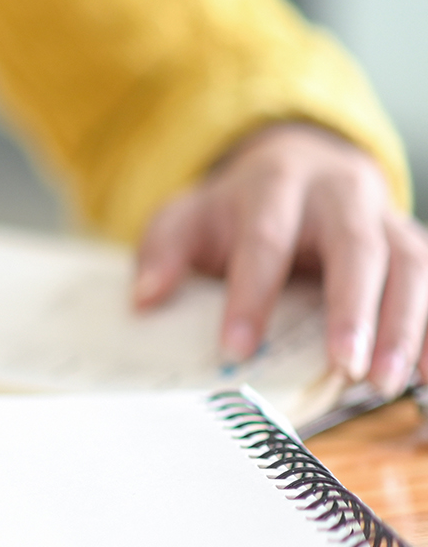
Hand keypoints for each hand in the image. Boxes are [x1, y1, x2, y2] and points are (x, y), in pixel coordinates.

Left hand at [134, 122, 427, 396]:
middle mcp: (340, 196)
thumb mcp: (185, 216)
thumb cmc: (235, 207)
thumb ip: (162, 252)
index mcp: (276, 184)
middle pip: (357, 249)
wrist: (295, 163)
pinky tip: (427, 379)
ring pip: (412, 265)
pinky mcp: (412, 246)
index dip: (252, 296)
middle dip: (353, 310)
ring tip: (385, 383)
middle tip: (345, 367)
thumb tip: (146, 297)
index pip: (264, 240)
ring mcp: (385, 218)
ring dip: (406, 327)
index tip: (237, 349)